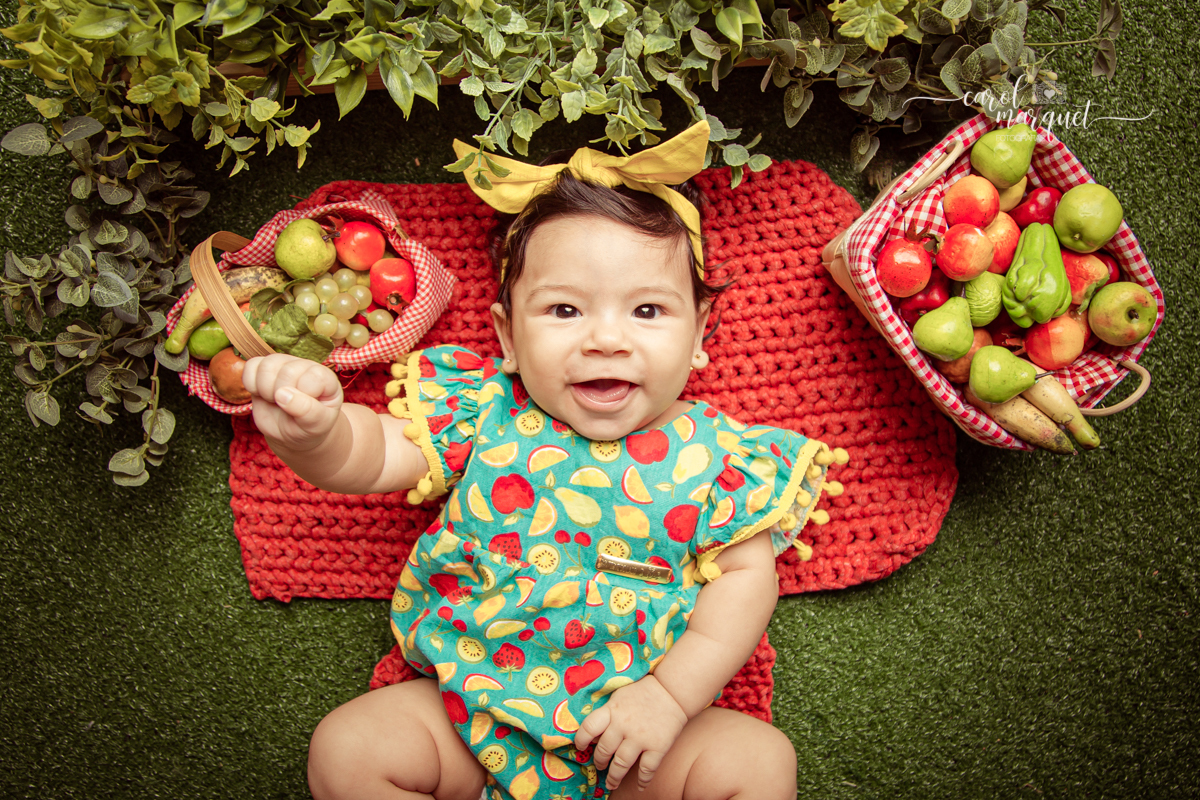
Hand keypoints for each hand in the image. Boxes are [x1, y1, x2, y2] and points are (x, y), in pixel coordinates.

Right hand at [242, 354, 342, 450]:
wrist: (291, 432)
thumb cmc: (308, 427)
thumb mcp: (316, 424)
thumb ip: (306, 410)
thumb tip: (282, 394)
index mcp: (325, 378)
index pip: (312, 378)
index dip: (303, 398)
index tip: (305, 411)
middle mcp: (304, 366)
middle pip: (287, 371)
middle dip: (282, 396)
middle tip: (286, 408)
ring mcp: (283, 364)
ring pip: (267, 366)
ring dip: (265, 390)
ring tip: (274, 401)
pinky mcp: (263, 368)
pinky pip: (250, 366)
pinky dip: (250, 384)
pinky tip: (261, 395)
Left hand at [574, 675, 686, 792]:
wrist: (672, 690)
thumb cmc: (643, 692)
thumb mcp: (619, 697)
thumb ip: (606, 713)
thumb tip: (594, 736)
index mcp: (612, 711)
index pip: (589, 727)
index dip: (581, 739)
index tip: (580, 747)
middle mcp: (623, 725)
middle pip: (604, 750)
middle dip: (599, 761)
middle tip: (600, 766)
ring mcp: (641, 738)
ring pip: (621, 764)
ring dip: (614, 777)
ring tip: (611, 783)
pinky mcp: (658, 746)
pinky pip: (647, 769)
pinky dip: (643, 780)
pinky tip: (640, 786)